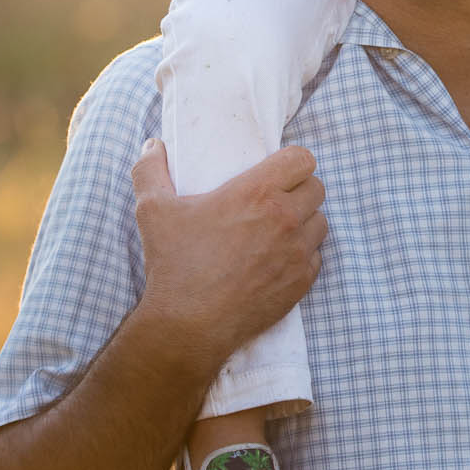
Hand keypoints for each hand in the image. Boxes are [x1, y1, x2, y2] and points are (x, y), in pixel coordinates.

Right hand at [132, 139, 325, 372]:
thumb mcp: (153, 210)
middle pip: (317, 188)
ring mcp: (297, 252)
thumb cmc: (174, 264)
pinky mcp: (301, 282)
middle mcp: (285, 218)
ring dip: (305, 222)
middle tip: (277, 200)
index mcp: (257, 192)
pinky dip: (303, 256)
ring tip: (280, 230)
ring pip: (320, 223)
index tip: (279, 171)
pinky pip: (316, 257)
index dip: (294, 161)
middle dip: (301, 190)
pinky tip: (280, 260)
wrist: (189, 324)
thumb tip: (152, 144)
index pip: (303, 159)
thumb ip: (150, 170)